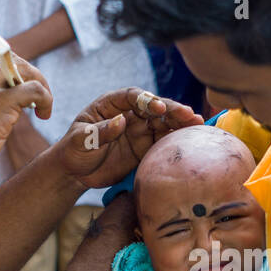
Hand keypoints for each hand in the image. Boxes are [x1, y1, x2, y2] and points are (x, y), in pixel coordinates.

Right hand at [0, 50, 52, 179]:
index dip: (7, 72)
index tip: (14, 92)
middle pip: (8, 59)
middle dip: (26, 75)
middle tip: (34, 99)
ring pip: (24, 68)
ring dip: (40, 84)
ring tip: (43, 107)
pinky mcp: (1, 101)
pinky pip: (34, 89)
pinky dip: (47, 98)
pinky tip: (45, 114)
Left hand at [50, 87, 203, 188]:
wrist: (76, 174)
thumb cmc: (73, 152)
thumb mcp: (79, 141)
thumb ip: (98, 132)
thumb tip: (121, 121)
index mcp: (110, 105)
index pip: (132, 97)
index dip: (146, 100)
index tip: (159, 108)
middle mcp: (128, 114)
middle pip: (153, 108)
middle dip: (171, 110)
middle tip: (189, 114)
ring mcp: (139, 130)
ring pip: (163, 123)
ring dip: (180, 123)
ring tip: (198, 123)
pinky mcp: (145, 147)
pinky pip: (163, 141)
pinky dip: (177, 139)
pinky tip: (192, 139)